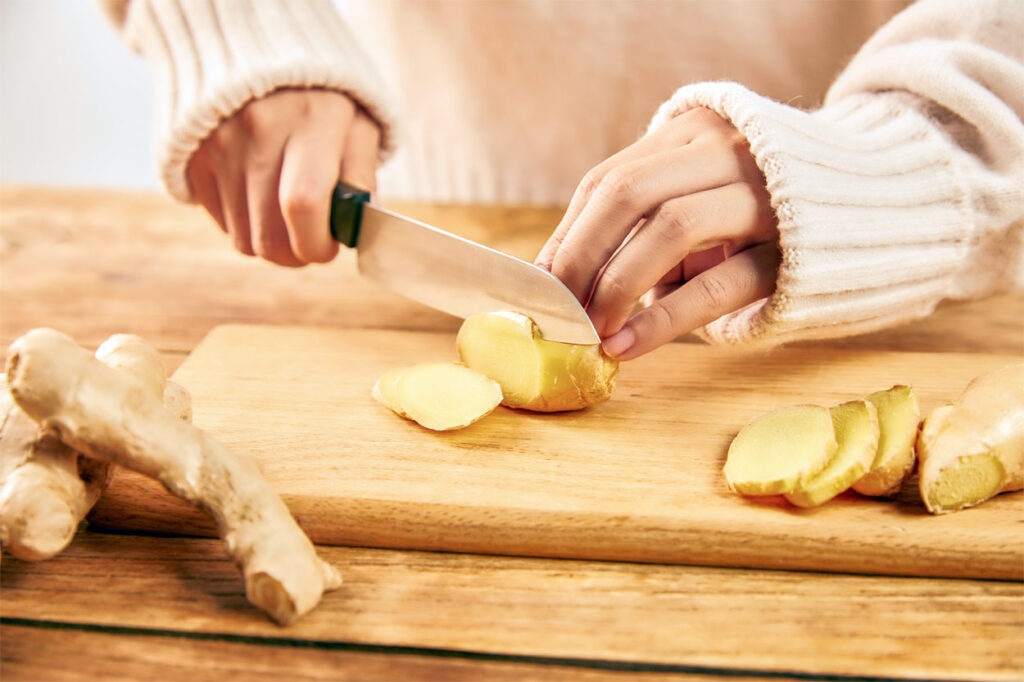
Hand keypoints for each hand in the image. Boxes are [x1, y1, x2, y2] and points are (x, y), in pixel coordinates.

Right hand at [187, 88, 380, 265]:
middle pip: (270, 235)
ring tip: (290, 218)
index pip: (304, 204)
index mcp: (312, 121)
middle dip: (297, 255)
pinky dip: (247, 226)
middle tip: (312, 243)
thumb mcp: (359, 124)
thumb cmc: (323, 97)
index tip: (329, 247)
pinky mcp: (195, 159)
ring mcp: (220, 146)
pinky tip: (262, 200)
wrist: (258, 51)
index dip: (317, 243)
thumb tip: (358, 228)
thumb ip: (362, 177)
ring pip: (245, 239)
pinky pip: (222, 224)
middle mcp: (260, 131)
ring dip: (273, 243)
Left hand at [536, 108, 778, 359]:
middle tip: (559, 309)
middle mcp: (726, 150)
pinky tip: (628, 346)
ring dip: (617, 285)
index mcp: (692, 133)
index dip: (568, 236)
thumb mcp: (697, 201)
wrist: (870, 209)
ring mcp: (763, 195)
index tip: (540, 284)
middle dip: (581, 257)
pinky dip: (662, 320)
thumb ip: (641, 224)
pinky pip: (716, 284)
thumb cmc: (759, 217)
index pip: (608, 181)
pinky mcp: (790, 250)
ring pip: (671, 229)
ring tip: (593, 330)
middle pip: (628, 194)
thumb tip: (560, 276)